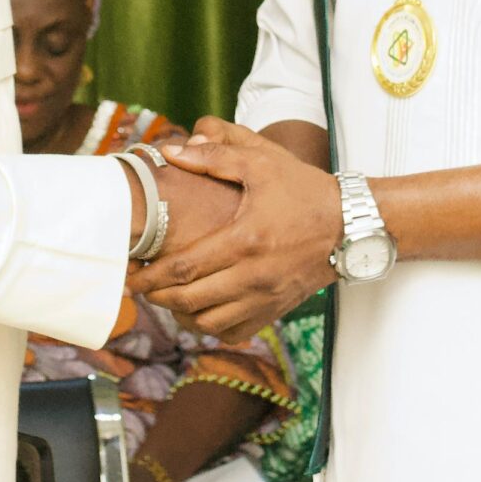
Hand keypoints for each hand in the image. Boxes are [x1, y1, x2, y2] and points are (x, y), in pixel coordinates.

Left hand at [127, 118, 340, 341]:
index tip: (130, 274)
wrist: (350, 223)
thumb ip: (215, 154)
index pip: (186, 268)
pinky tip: (200, 308)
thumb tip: (171, 150)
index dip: (151, 276)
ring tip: (165, 295)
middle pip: (190, 300)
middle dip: (157, 296)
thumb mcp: (261, 160)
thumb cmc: (302, 187)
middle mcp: (255, 276)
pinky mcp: (276, 309)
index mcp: (246, 239)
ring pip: (209, 323)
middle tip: (138, 285)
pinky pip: (234, 331)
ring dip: (180, 313)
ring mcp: (266, 297)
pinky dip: (210, 326)